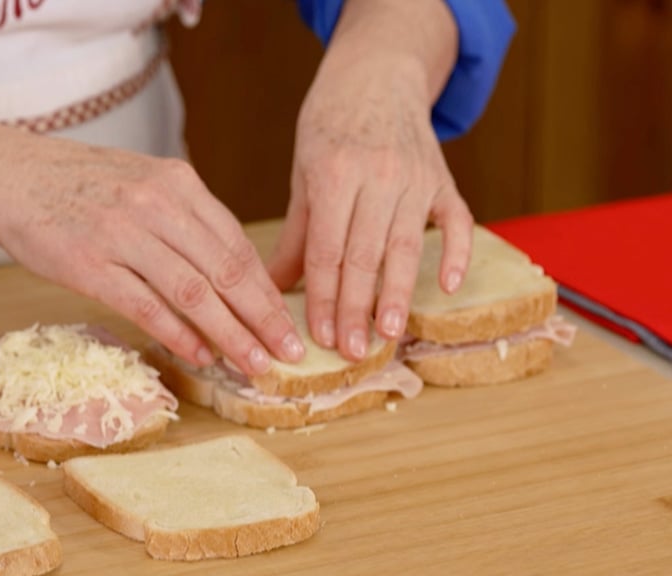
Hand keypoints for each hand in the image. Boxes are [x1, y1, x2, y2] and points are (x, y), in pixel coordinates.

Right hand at [0, 134, 303, 376]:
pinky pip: (144, 304)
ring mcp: (122, 234)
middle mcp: (157, 205)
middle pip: (224, 270)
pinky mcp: (89, 264)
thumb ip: (185, 220)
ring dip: (229, 333)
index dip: (267, 289)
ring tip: (254, 364)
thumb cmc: (80, 187)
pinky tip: (199, 355)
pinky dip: (177, 333)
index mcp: (178, 183)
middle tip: (288, 352)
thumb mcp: (143, 183)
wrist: (11, 176)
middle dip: (262, 317)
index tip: (288, 323)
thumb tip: (227, 274)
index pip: (237, 244)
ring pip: (192, 291)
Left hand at [266, 0, 472, 360]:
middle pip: (365, 256)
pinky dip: (455, 252)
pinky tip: (448, 285)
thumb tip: (270, 290)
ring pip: (405, 246)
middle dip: (356, 308)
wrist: (376, 76)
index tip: (319, 337)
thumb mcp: (303, 175)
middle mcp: (377, 177)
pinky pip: (455, 221)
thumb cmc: (330, 129)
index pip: (327, 251)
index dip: (323, 297)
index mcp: (334, 176)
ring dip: (398, 294)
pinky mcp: (443, 180)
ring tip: (390, 334)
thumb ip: (296, 236)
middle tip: (351, 350)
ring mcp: (415, 178)